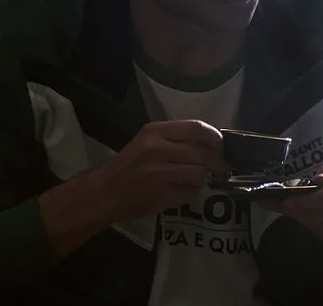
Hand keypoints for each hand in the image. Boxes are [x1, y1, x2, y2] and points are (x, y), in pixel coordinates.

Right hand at [92, 120, 225, 221]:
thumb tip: (208, 143)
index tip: (219, 147)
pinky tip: (182, 191)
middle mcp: (157, 148)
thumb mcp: (146, 142)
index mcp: (154, 131)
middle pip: (203, 153)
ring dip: (203, 179)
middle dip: (217, 163)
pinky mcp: (162, 194)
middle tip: (219, 169)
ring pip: (200, 173)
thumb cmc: (126, 166)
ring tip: (197, 180)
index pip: (197, 128)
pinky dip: (192, 193)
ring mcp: (160, 172)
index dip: (215, 138)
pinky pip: (191, 192)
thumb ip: (174, 139)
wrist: (103, 193)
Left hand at [260, 158, 322, 249]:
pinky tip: (310, 214)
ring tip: (296, 205)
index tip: (286, 200)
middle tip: (283, 201)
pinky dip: (310, 223)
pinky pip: (318, 233)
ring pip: (316, 225)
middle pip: (319, 213)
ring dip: (302, 215)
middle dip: (299, 207)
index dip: (306, 200)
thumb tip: (319, 179)